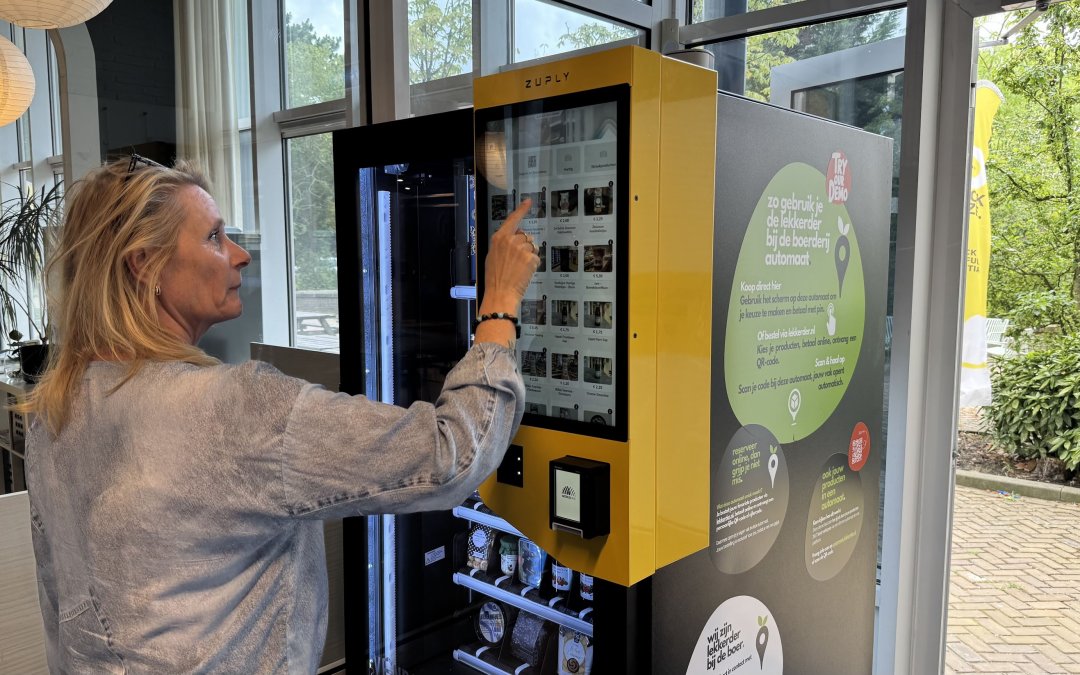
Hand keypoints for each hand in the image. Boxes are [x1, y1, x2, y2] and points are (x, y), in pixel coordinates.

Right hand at [478, 198, 540, 316]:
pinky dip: (533, 265)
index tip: (528, 201)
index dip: (521, 210)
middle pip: (525, 236)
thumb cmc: (494, 278)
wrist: (500, 293)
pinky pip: (536, 258)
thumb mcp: (492, 256)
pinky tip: (524, 273)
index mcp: (499, 238)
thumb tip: (513, 238)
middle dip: (525, 246)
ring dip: (530, 255)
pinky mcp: (530, 258)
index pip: (513, 220)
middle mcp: (510, 240)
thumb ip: (503, 244)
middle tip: (517, 261)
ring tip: (520, 268)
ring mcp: (521, 249)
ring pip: (532, 247)